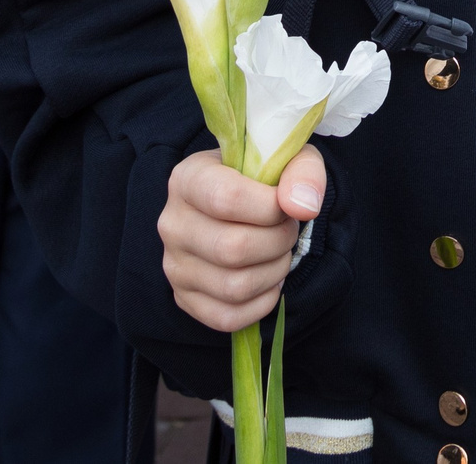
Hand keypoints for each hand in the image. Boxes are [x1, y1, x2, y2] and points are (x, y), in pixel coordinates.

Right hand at [158, 146, 325, 332]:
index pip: (227, 199)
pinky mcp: (184, 299)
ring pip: (235, 287)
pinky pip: (228, 317)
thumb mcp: (288, 159)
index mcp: (188, 179)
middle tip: (288, 229)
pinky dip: (262, 302)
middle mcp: (172, 223)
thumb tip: (303, 206)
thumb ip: (303, 171)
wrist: (241, 204)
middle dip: (279, 241)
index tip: (287, 205)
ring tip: (279, 252)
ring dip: (275, 271)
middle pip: (233, 248)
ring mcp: (174, 265)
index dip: (271, 208)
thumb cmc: (263, 180)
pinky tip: (269, 279)